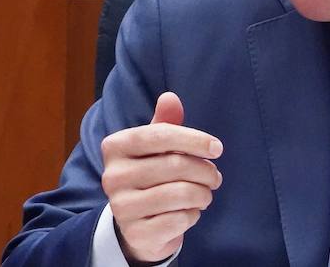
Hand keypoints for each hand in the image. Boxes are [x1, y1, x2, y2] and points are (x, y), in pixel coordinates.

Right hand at [100, 92, 222, 262]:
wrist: (136, 225)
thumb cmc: (150, 176)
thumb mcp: (155, 148)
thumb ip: (164, 123)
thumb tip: (170, 97)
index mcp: (114, 146)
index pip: (159, 135)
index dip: (193, 139)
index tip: (217, 148)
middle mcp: (112, 175)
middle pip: (174, 165)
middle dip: (205, 170)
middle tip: (215, 176)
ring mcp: (121, 206)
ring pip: (180, 193)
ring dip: (203, 194)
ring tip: (205, 194)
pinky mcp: (136, 233)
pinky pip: (179, 220)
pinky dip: (193, 215)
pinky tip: (189, 212)